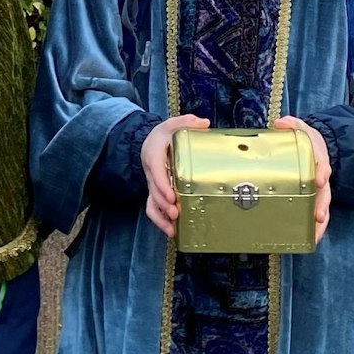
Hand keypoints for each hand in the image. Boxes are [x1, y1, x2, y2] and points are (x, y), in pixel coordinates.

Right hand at [140, 114, 209, 237]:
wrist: (149, 143)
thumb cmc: (163, 136)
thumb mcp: (172, 124)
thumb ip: (186, 122)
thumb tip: (204, 124)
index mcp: (153, 156)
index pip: (156, 173)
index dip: (163, 186)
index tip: (172, 196)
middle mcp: (151, 173)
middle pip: (154, 193)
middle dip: (164, 205)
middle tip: (176, 214)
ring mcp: (153, 185)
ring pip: (151, 204)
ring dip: (160, 218)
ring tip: (172, 230)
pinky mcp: (156, 193)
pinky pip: (153, 209)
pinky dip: (160, 221)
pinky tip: (172, 231)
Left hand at [274, 116, 332, 244]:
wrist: (315, 148)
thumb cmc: (306, 141)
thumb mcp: (300, 127)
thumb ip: (292, 124)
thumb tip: (281, 123)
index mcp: (318, 159)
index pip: (322, 165)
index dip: (321, 172)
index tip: (319, 179)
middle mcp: (321, 178)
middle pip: (324, 194)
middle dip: (322, 205)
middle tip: (319, 216)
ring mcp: (318, 191)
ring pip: (322, 208)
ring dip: (320, 223)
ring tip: (315, 237)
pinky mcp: (313, 200)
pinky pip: (315, 215)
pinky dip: (314, 229)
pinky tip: (309, 241)